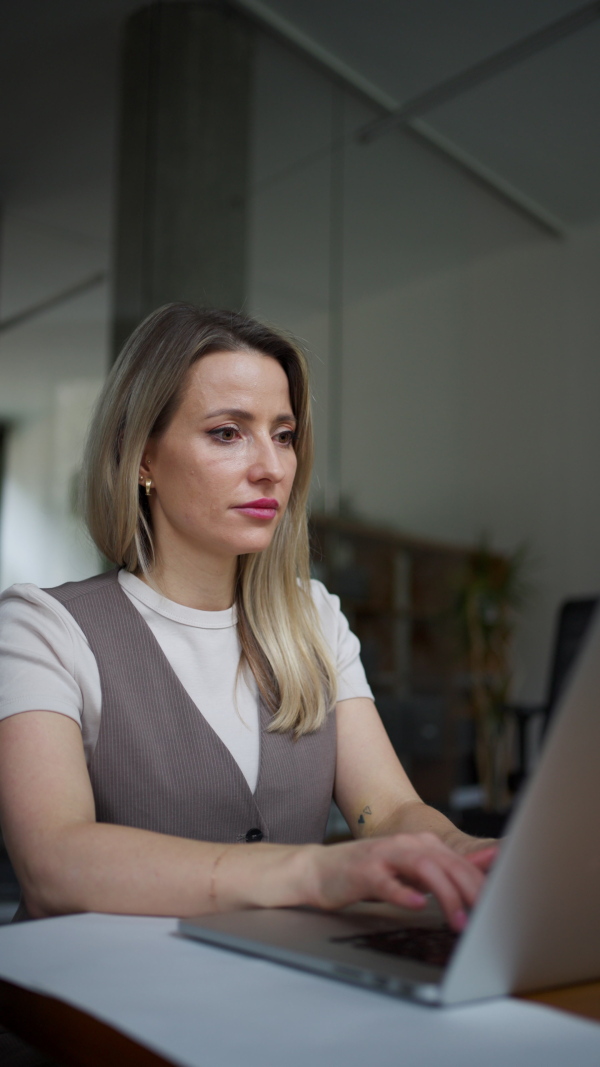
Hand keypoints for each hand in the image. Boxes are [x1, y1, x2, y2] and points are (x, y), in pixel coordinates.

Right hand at [305, 832, 490, 931]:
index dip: (481, 884)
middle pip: (447, 863)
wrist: (320, 870)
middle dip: (470, 891)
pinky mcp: (364, 872)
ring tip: (458, 921)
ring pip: (424, 868)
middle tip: (485, 919)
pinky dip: (404, 893)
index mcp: (421, 844)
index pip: (460, 862)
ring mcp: (384, 856)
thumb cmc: (369, 874)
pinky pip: (387, 882)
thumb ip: (444, 870)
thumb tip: (483, 870)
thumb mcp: (410, 871)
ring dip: (445, 895)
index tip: (498, 907)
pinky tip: (418, 906)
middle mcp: (406, 844)